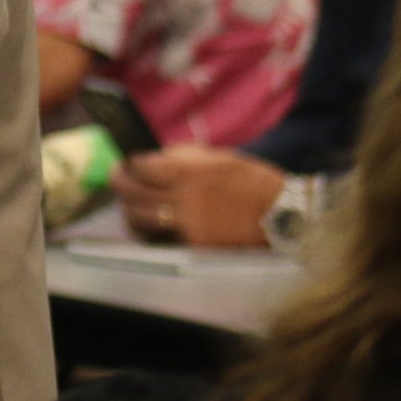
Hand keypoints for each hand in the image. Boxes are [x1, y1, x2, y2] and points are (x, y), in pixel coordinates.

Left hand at [113, 145, 280, 247]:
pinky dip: (149, 232)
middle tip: (116, 180)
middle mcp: (183, 196)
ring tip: (127, 206)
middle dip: (118, 184)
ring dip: (128, 211)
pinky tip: (148, 227)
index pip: (139, 166)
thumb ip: (182, 157)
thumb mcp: (217, 157)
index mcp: (188, 170)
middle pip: (131, 191)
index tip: (127, 163)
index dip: (129, 164)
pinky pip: (159, 238)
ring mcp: (188, 222)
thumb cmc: (251, 180)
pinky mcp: (195, 244)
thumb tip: (152, 159)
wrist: (283, 213)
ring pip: (138, 218)